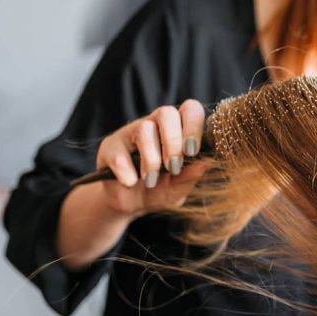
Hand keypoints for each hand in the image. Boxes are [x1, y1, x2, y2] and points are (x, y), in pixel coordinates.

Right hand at [95, 99, 210, 217]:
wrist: (129, 205)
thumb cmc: (159, 191)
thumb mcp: (178, 189)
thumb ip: (190, 177)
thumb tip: (206, 163)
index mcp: (178, 130)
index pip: (190, 110)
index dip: (193, 126)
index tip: (192, 152)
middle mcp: (155, 126)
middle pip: (166, 112)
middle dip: (173, 142)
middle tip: (173, 168)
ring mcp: (131, 133)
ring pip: (144, 129)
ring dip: (151, 159)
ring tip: (151, 180)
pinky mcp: (110, 147)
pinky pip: (119, 153)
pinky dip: (127, 172)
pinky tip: (131, 182)